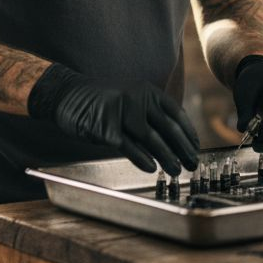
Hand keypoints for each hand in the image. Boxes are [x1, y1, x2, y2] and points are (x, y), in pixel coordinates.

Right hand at [28, 63, 199, 174]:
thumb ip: (150, 115)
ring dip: (167, 157)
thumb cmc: (101, 103)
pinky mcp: (106, 127)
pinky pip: (129, 146)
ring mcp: (122, 111)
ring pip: (152, 138)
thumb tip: (174, 140)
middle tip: (192, 164)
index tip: (195, 149)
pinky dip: (142, 158)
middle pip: (168, 128)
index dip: (189, 134)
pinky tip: (152, 168)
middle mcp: (138, 98)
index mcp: (147, 91)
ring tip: (176, 170)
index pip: (176, 114)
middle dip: (183, 149)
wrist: (67, 95)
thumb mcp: (131, 100)